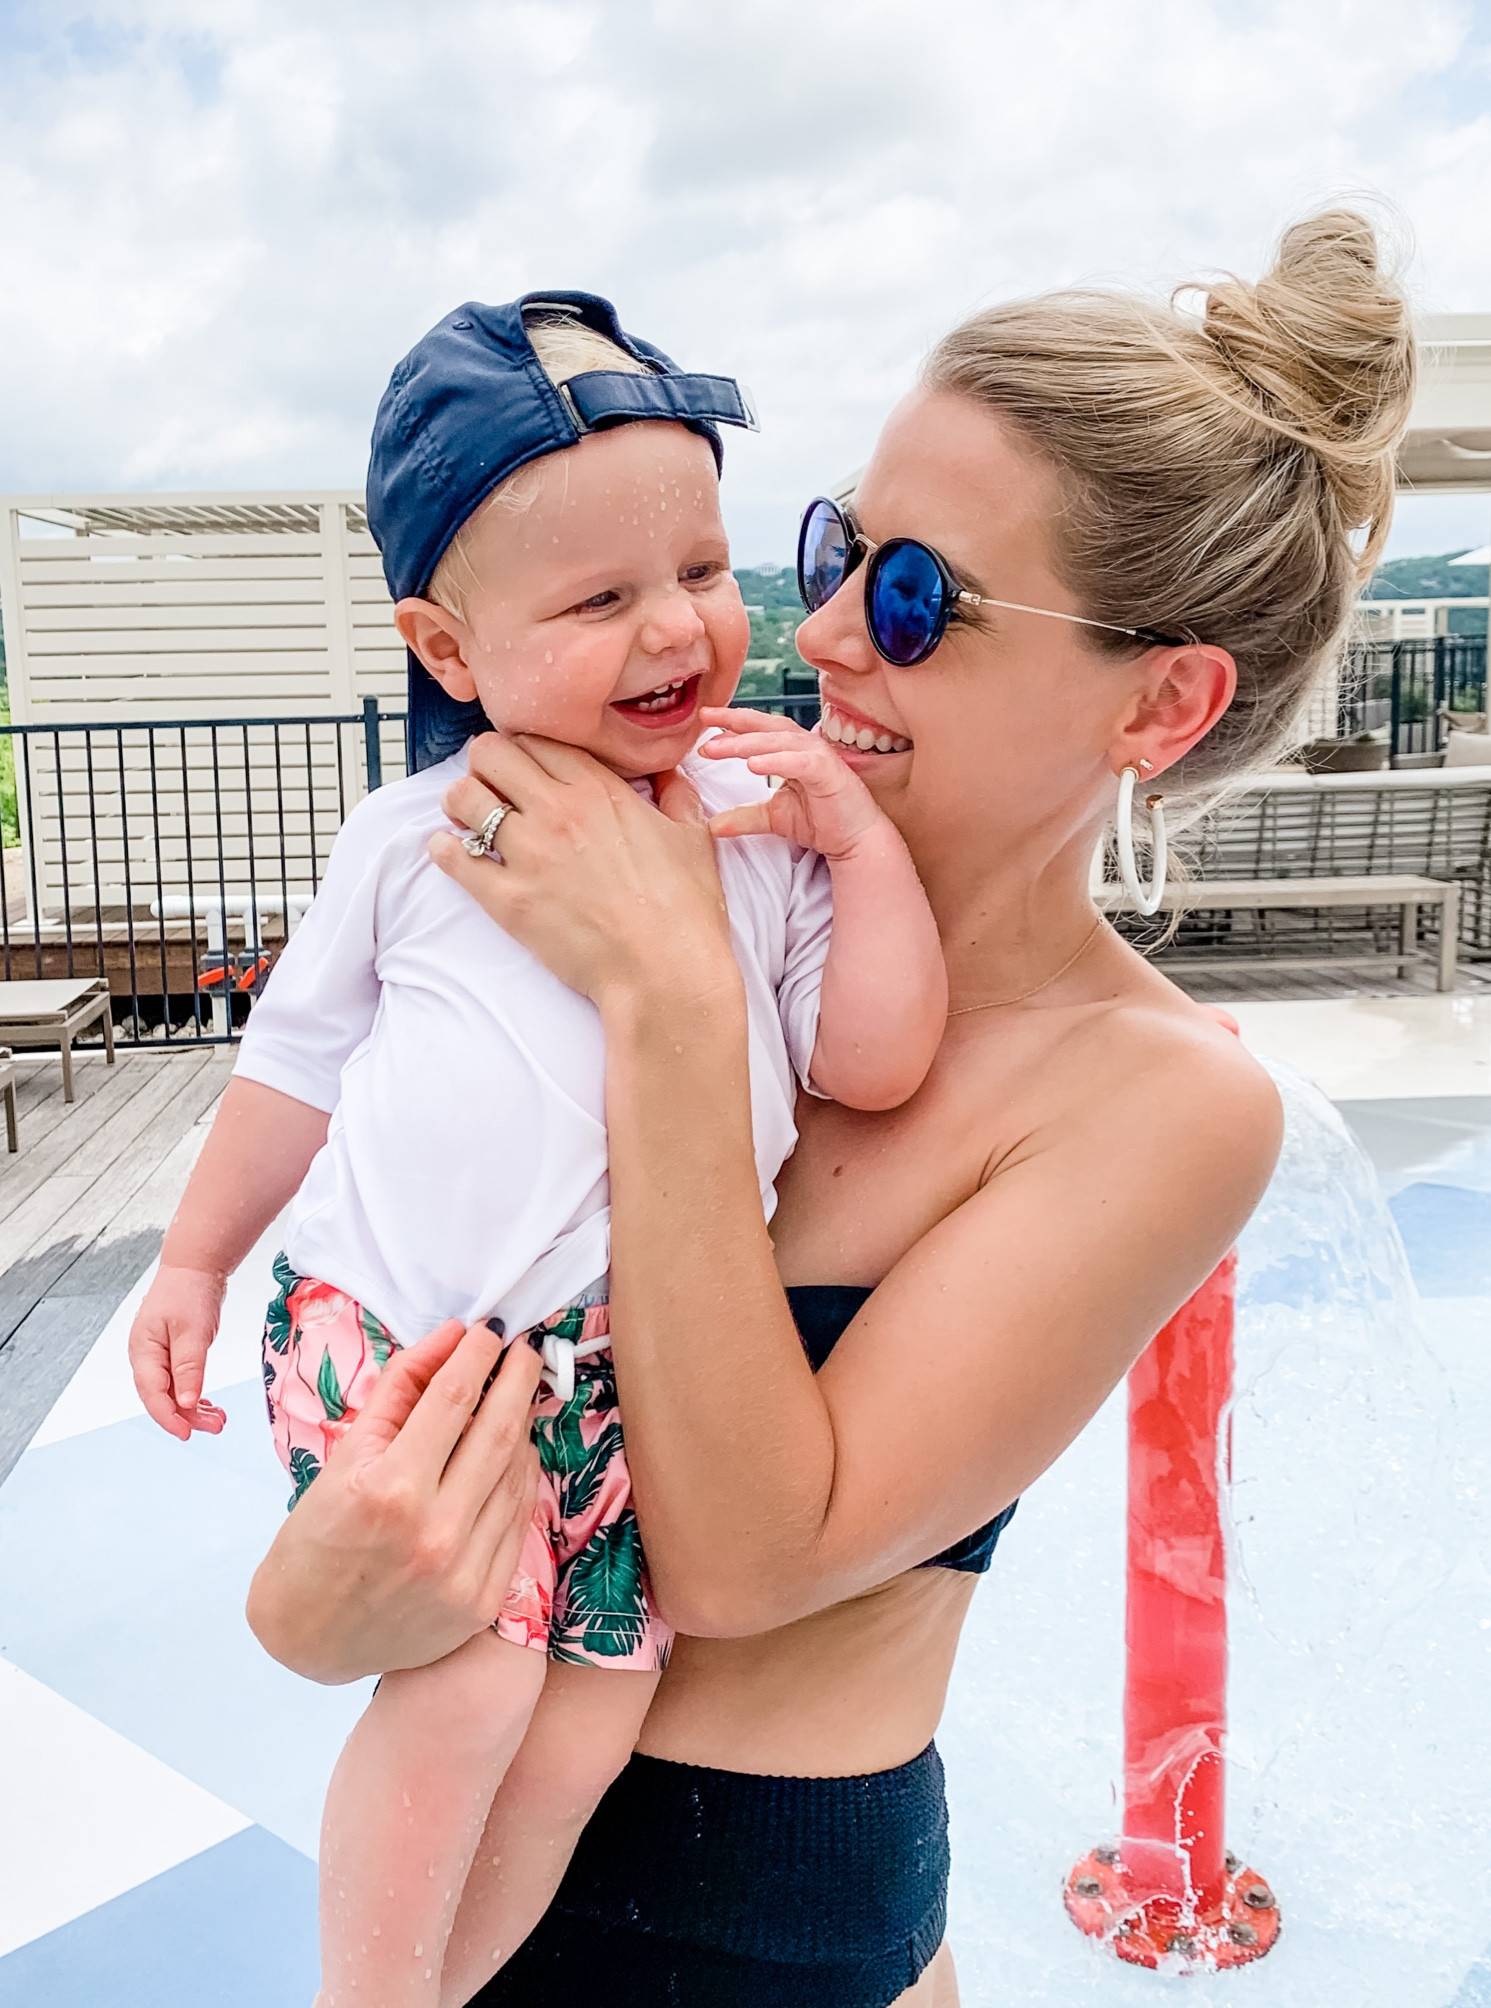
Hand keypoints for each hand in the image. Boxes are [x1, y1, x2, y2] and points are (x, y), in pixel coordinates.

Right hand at [129, 1264, 228, 1439]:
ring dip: (194, 1409)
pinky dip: (195, 1395)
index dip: (169, 1417)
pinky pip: (180, 1382)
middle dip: (188, 1416)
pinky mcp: (173, 1353)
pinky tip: (210, 1406)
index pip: (152, 1394)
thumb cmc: (189, 1292)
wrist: (195, 1266)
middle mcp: (146, 1357)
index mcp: (143, 1351)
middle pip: (162, 1398)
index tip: (188, 1434)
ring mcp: (159, 1356)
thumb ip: (189, 1367)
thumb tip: (187, 1403)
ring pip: (173, 1392)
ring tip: (220, 1420)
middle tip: (217, 1426)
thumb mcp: (192, 1331)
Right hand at [247, 1318, 542, 1683]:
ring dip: (523, 1425)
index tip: (489, 1331)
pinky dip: (520, 1477)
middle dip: (518, 1378)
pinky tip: (514, 1452)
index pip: (453, 1397)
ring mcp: (464, 1570)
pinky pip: (518, 1519)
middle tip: (524, 1350)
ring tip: (517, 1395)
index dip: (477, 1355)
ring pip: (516, 1473)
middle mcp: (434, 1530)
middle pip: (498, 1430)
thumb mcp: (343, 1457)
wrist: (309, 1638)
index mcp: (389, 1489)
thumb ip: (399, 1392)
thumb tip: (450, 1337)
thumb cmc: (316, 1542)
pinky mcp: (483, 1598)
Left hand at [430, 731, 740, 1014]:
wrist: (665, 973)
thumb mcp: (693, 839)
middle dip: (484, 765)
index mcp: (600, 791)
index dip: (524, 748)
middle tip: (491, 787)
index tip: (523, 766)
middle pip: (489, 754)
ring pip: (463, 797)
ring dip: (461, 803)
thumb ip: (678, 796)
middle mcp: (558, 811)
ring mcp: (529, 853)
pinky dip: (444, 849)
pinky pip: (452, 856)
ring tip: (469, 819)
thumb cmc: (685, 912)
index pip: (536, 739)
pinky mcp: (507, 898)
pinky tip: (450, 851)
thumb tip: (671, 774)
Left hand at [695, 707, 885, 859]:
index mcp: (792, 749)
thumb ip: (744, 816)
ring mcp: (819, 756)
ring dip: (746, 743)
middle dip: (733, 724)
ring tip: (719, 748)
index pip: (758, 728)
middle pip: (765, 727)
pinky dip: (776, 761)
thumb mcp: (773, 817)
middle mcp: (805, 746)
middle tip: (704, 726)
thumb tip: (712, 826)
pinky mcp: (829, 772)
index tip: (703, 720)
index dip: (731, 722)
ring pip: (778, 741)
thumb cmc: (822, 822)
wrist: (855, 840)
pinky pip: (799, 761)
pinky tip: (753, 764)